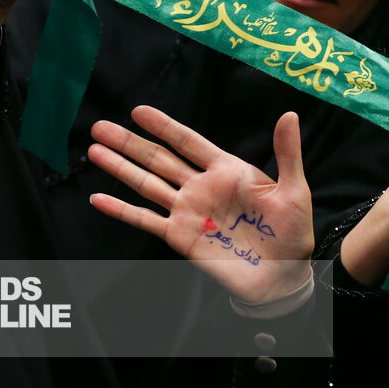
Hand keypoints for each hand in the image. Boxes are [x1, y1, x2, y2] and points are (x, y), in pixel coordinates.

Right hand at [88, 105, 314, 303]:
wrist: (282, 276)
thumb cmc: (292, 231)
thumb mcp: (294, 189)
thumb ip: (287, 153)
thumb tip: (290, 114)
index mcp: (227, 170)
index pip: (189, 142)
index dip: (164, 126)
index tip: (138, 110)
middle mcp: (202, 187)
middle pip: (159, 159)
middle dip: (130, 143)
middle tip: (100, 126)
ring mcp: (189, 211)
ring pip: (147, 184)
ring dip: (120, 168)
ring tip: (94, 150)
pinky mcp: (181, 237)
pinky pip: (146, 220)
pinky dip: (122, 210)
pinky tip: (99, 198)